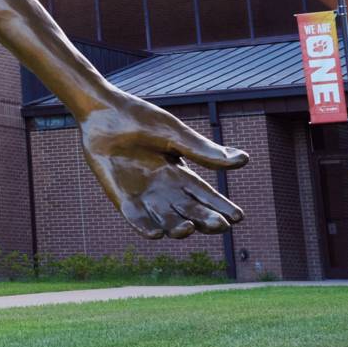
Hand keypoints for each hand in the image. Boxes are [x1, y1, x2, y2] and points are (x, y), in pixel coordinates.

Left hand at [79, 94, 247, 239]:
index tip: (239, 217)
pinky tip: (155, 234)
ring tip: (188, 229)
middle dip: (206, 220)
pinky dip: (144, 227)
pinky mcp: (122, 198)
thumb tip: (244, 160)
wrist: (103, 112)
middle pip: (190, 212)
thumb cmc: (140, 119)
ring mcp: (144, 196)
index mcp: (181, 174)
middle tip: (221, 226)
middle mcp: (165, 190)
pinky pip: (135, 218)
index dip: (222, 207)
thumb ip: (204, 151)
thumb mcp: (175, 135)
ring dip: (177, 228)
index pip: (206, 196)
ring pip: (166, 220)